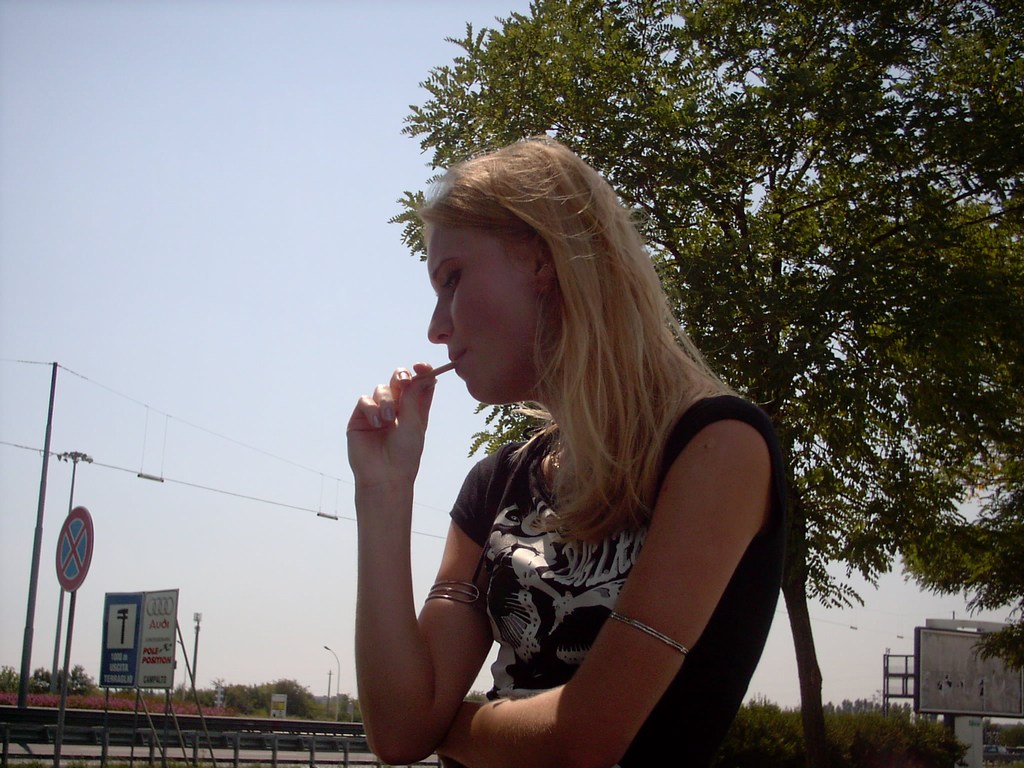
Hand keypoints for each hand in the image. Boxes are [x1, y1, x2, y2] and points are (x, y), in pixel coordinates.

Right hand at [346, 364, 437, 490]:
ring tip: (388, 420)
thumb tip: (421, 374)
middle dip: (402, 377)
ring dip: (386, 400)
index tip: (422, 367)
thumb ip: (413, 397)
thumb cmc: (404, 454)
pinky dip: (371, 408)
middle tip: (404, 382)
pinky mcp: (360, 418)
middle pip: (399, 381)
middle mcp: (397, 409)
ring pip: (382, 389)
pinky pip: (365, 400)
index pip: (420, 384)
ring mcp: (378, 412)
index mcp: (415, 410)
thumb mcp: (414, 423)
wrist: (384, 475)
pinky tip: (376, 424)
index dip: (422, 372)